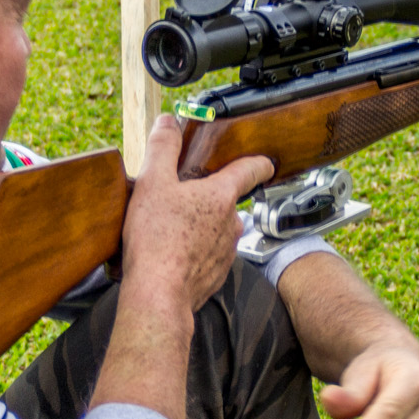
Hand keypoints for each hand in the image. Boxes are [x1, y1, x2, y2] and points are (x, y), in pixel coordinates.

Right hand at [119, 116, 272, 317]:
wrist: (158, 295)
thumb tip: (168, 122)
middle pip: (225, 202)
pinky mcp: (215, 276)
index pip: (250, 170)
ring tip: (168, 231)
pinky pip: (207, 256)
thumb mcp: (152, 183)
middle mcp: (231, 223)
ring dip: (198, 228)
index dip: (258, 162)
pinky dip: (193, 253)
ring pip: (215, 231)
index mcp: (220, 196)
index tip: (265, 161)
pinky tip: (171, 254)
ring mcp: (226, 252)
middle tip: (177, 200)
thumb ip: (162, 148)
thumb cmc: (156, 240)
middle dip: (206, 199)